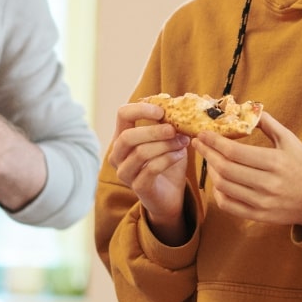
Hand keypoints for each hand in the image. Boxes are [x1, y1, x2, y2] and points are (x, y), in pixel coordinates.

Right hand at [106, 101, 190, 238]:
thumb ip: (169, 123)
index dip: (140, 109)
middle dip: (154, 131)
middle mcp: (117, 154)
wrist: (171, 196)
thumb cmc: (167, 163)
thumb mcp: (169, 140)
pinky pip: (151, 169)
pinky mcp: (137, 187)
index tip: (161, 111)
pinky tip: (180, 155)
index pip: (122, 114)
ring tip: (183, 142)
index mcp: (122, 137)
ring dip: (165, 145)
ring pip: (140, 153)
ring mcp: (125, 172)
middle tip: (174, 129)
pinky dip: (168, 159)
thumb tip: (181, 105)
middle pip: (128, 136)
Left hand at [192, 111, 301, 228]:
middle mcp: (268, 184)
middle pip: (225, 169)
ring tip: (209, 160)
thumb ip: (268, 124)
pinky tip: (218, 182)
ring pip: (224, 187)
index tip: (203, 133)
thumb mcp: (291, 141)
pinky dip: (218, 193)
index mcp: (275, 162)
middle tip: (199, 144)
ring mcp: (263, 203)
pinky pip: (229, 206)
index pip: (234, 152)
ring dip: (211, 172)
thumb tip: (247, 108)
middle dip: (207, 154)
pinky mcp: (260, 216)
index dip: (214, 142)